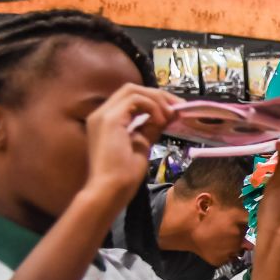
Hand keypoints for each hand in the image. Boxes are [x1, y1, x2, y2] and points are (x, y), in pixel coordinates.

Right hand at [81, 84, 178, 208]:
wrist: (110, 189)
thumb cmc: (124, 175)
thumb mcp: (141, 145)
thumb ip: (150, 129)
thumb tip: (165, 117)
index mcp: (106, 120)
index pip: (130, 98)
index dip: (154, 100)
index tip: (174, 109)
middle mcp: (101, 114)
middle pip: (132, 89)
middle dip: (158, 95)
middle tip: (178, 106)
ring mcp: (103, 115)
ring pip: (133, 90)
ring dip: (156, 100)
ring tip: (170, 116)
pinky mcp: (110, 119)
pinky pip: (135, 100)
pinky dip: (152, 106)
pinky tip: (161, 120)